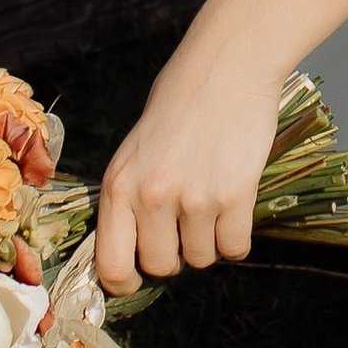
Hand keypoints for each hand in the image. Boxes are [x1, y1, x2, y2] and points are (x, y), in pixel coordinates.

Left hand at [96, 21, 287, 288]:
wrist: (226, 67)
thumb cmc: (178, 102)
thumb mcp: (134, 149)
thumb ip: (130, 198)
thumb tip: (136, 251)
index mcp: (118, 185)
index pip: (111, 266)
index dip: (126, 280)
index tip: (139, 275)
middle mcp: (152, 196)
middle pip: (162, 266)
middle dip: (175, 254)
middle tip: (185, 225)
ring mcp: (195, 198)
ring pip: (202, 258)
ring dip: (209, 241)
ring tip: (212, 202)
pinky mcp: (235, 194)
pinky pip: (235, 247)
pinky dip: (236, 237)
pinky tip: (234, 207)